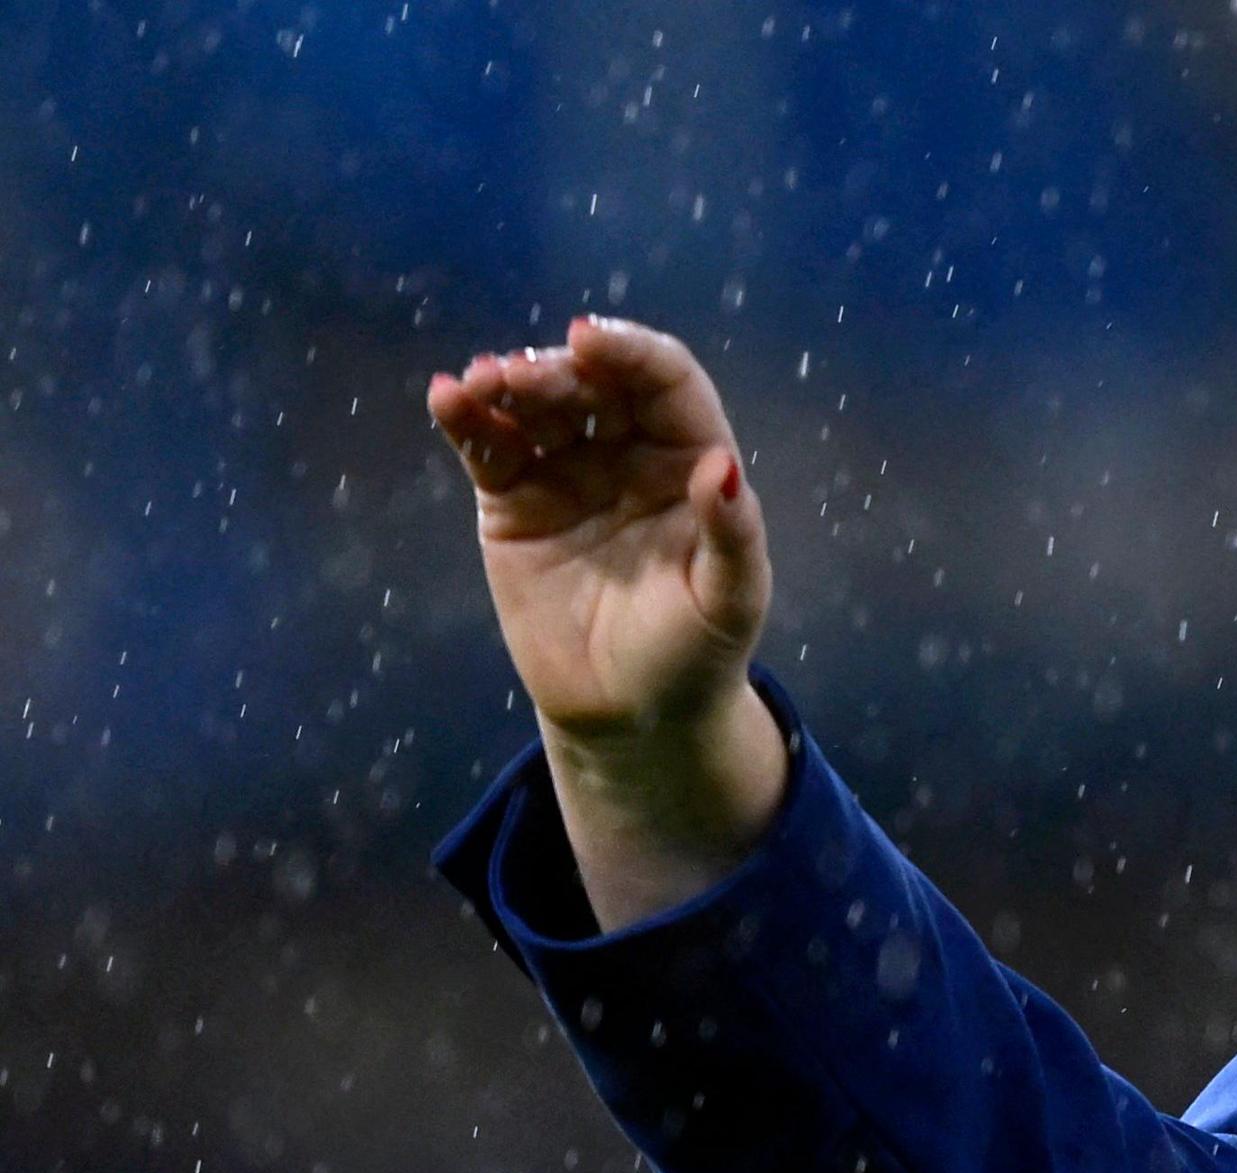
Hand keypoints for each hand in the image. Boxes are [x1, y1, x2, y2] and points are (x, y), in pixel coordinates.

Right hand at [427, 314, 790, 929]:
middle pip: (593, 383)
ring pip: (535, 405)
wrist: (629, 711)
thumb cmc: (694, 653)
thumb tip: (722, 466)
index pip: (665, 382)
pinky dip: (466, 417)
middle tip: (522, 376)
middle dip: (557, 368)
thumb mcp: (729, 600)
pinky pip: (488, 445)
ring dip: (505, 382)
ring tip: (479, 384)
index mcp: (690, 459)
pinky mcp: (513, 499)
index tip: (590, 341)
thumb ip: (733, 534)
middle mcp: (628, 453)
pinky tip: (448, 398)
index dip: (631, 352)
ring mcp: (567, 471)